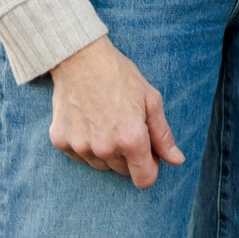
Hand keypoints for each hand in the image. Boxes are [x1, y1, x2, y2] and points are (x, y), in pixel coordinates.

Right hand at [49, 36, 183, 187]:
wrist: (80, 57)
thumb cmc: (119, 75)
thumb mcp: (150, 99)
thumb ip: (163, 134)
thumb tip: (177, 161)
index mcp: (131, 138)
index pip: (145, 179)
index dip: (150, 167)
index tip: (148, 152)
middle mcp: (105, 148)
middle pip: (123, 172)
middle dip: (129, 155)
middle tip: (125, 125)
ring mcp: (81, 147)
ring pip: (101, 165)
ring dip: (106, 151)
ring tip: (106, 120)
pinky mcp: (61, 142)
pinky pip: (79, 156)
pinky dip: (85, 144)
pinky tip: (88, 120)